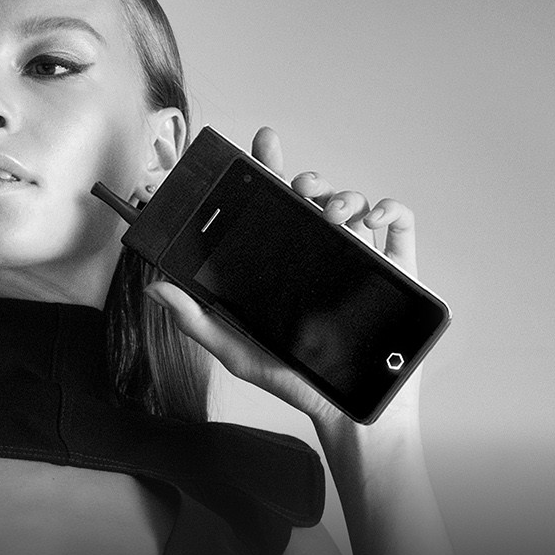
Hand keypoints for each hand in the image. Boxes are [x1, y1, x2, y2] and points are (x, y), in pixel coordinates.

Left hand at [146, 127, 421, 430]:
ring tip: (334, 215)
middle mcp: (320, 255)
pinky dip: (389, 210)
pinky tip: (373, 219)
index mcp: (284, 264)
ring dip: (344, 196)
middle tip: (300, 188)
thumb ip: (197, 319)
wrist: (348, 412)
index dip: (269, 169)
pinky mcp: (396, 270)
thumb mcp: (236, 350)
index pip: (273, 207)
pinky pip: (399, 224)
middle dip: (308, 180)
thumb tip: (155, 287)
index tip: (263, 143)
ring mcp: (359, 259)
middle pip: (315, 198)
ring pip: (353, 205)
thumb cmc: (294, 380)